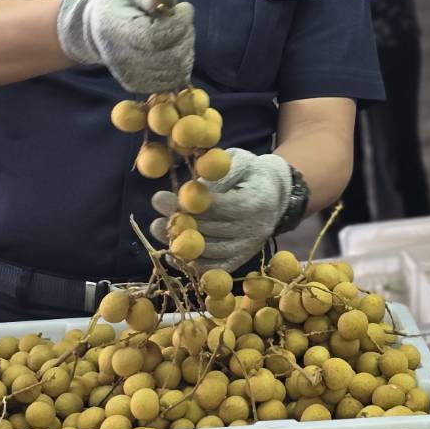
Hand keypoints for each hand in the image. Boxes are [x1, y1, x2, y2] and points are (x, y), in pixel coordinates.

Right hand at [57, 0, 194, 93]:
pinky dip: (181, 63)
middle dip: (186, 34)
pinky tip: (173, 47)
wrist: (98, 26)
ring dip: (186, 48)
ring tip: (177, 33)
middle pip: (172, 57)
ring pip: (177, 70)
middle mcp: (122, 58)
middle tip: (182, 20)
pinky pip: (173, 80)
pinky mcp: (138, 85)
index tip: (184, 7)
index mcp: (118, 31)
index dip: (179, 23)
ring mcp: (130, 75)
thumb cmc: (121, 1)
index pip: (157, 37)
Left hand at [151, 148, 292, 270]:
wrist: (275, 194)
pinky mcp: (242, 259)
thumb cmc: (251, 173)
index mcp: (257, 201)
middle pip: (210, 230)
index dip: (187, 204)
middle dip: (178, 222)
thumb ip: (220, 171)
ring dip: (180, 243)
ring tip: (158, 229)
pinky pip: (215, 267)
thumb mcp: (240, 160)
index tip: (159, 197)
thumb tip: (194, 186)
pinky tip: (173, 253)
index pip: (217, 207)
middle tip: (154, 216)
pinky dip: (192, 263)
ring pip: (209, 251)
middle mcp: (255, 229)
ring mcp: (249, 247)